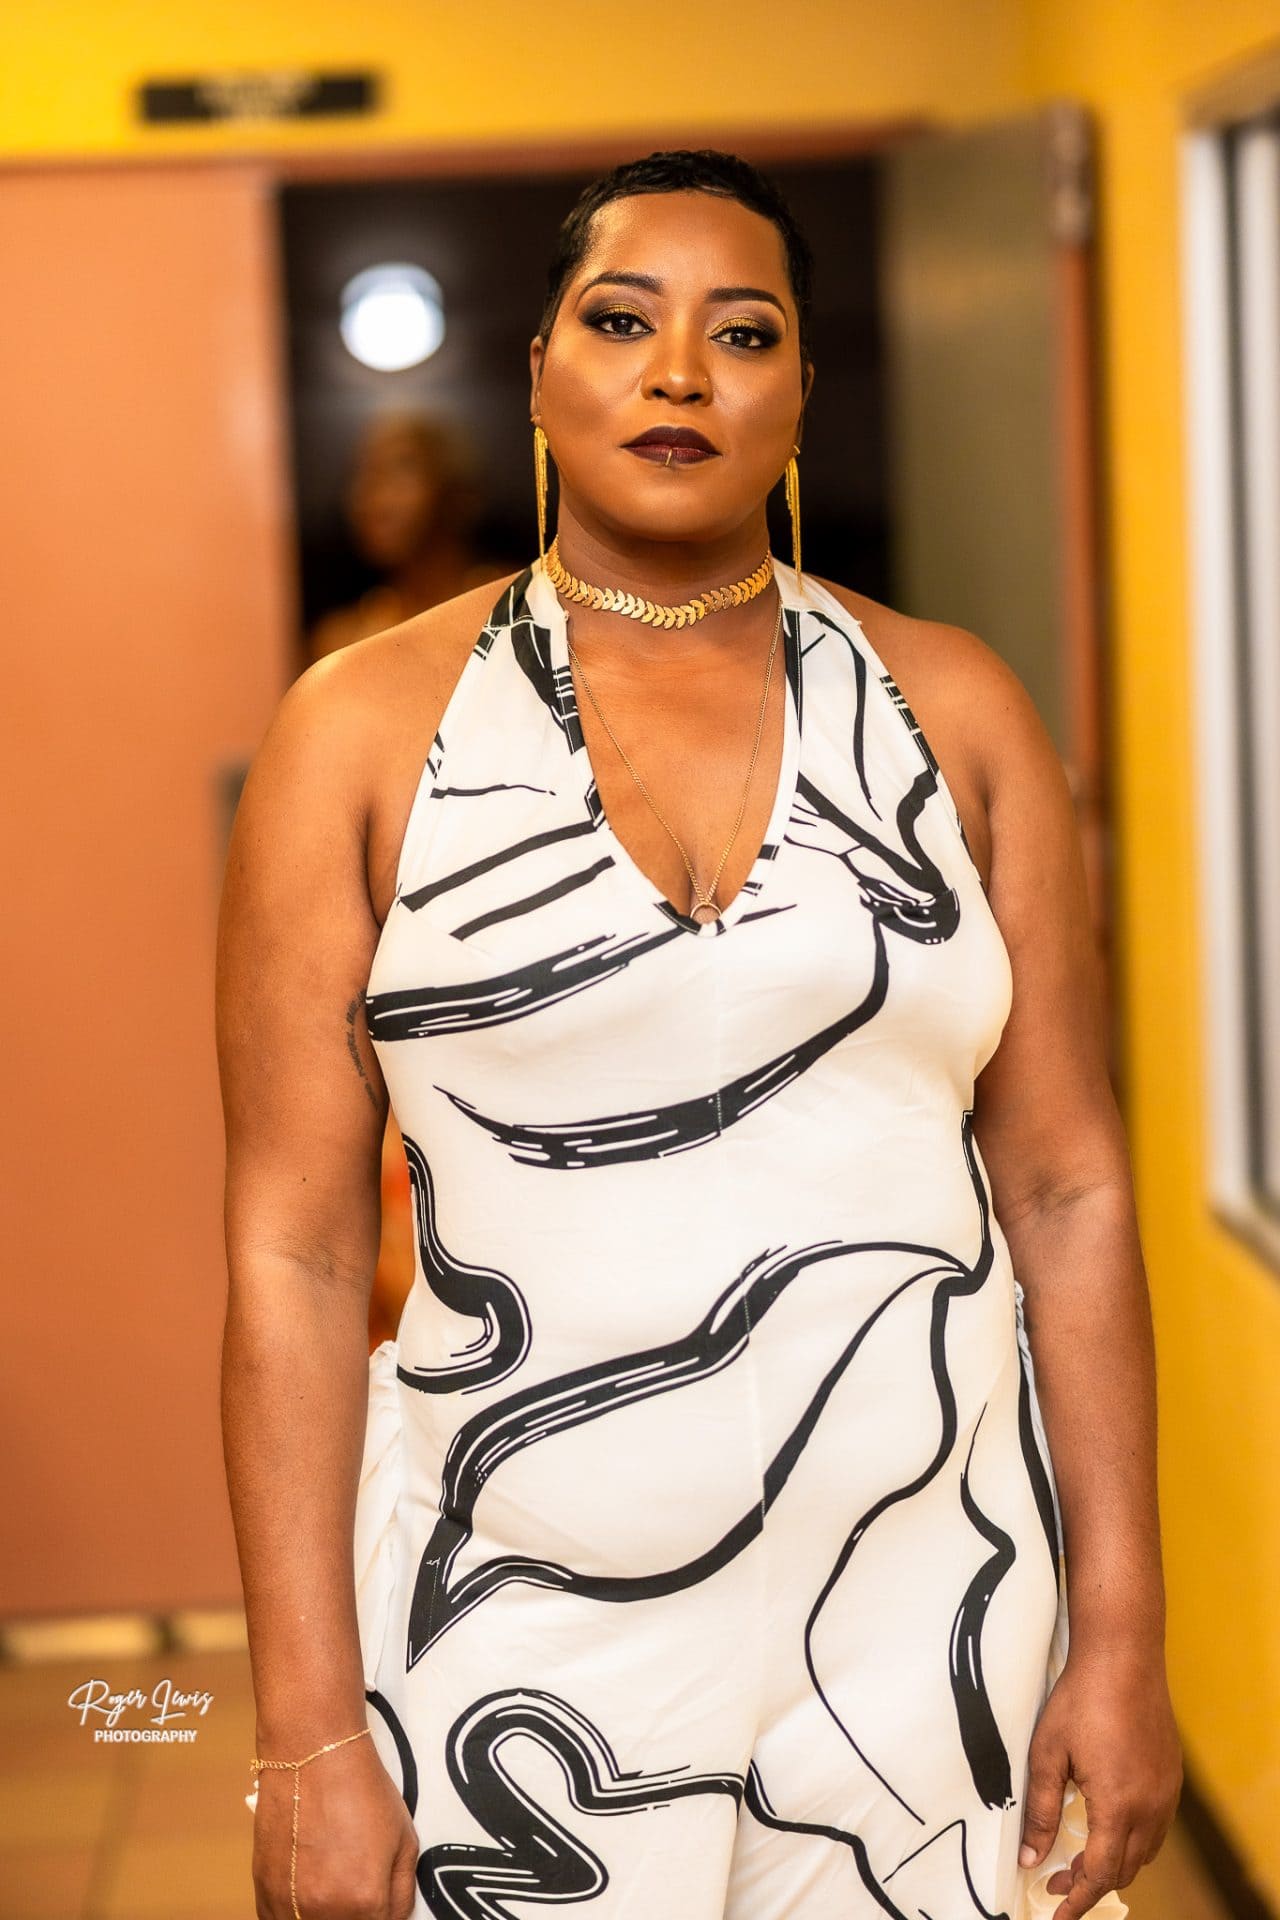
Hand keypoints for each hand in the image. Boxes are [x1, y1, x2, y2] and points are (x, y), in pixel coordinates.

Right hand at [253, 1733, 418, 1919]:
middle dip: (354, 1915)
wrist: (312, 1757)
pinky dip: (293, 1915)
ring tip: (330, 1886)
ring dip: (323, 1916)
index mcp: (366, 1901)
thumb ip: (402, 1892)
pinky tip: (305, 1893)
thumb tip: (392, 1917)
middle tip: (353, 1888)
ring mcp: (289, 1906)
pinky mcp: (263, 1894)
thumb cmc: (361, 1790)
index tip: (376, 1902)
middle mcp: (326, 1912)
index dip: (380, 1915)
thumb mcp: (405, 1840)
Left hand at [1019, 1642, 1182, 1918]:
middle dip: (1092, 1882)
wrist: (1123, 1657)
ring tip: (1081, 1859)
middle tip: (1059, 1882)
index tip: (1057, 1913)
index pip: (1101, 1872)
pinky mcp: (1171, 1776)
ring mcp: (1166, 1791)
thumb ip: (1040, 1809)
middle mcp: (1150, 1806)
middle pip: (1126, 1868)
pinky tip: (1109, 1827)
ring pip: (1145, 1850)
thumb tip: (1031, 1857)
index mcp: (1118, 1805)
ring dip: (1115, 1862)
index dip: (1078, 1898)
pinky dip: (1133, 1839)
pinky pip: (1156, 1825)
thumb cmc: (1082, 1699)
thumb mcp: (1048, 1754)